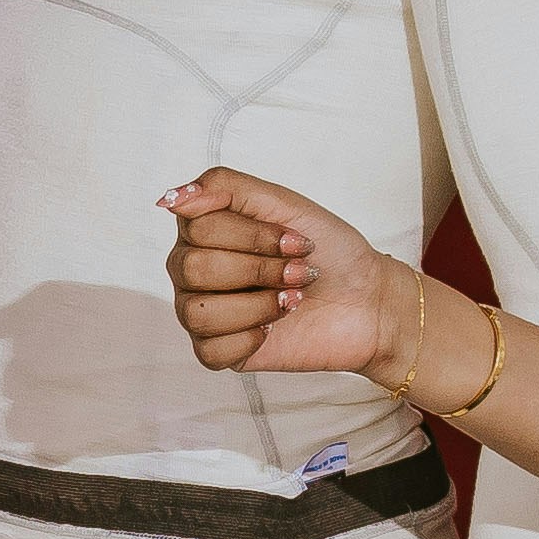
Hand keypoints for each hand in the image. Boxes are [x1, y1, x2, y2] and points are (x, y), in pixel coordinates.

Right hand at [161, 171, 419, 383]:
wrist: (368, 300)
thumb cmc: (329, 250)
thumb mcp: (280, 202)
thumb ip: (224, 187)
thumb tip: (170, 199)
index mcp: (203, 232)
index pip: (197, 228)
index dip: (252, 236)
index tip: (294, 240)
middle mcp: (193, 271)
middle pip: (192, 268)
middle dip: (258, 269)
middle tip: (297, 271)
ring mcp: (203, 312)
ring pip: (197, 312)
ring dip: (257, 305)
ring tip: (291, 299)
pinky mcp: (219, 351)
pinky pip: (210, 350)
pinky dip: (249, 338)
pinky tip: (273, 328)